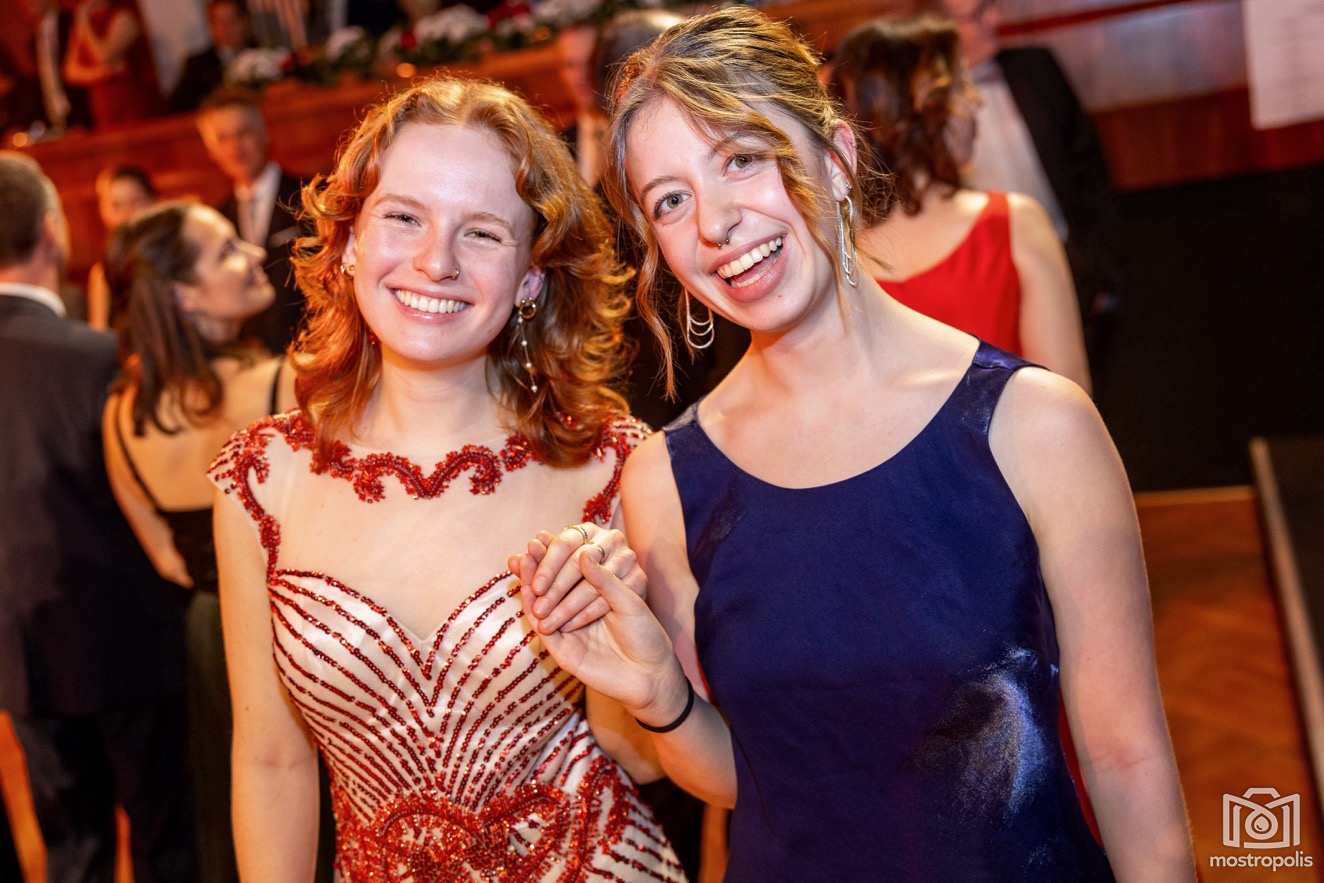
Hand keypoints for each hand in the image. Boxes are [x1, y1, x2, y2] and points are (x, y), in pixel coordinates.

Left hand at [506, 524, 645, 633]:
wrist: (620, 619)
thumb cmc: (579, 589)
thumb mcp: (555, 578)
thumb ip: (534, 569)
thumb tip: (511, 560)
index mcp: (587, 530)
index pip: (564, 543)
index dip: (546, 565)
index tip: (532, 588)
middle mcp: (610, 537)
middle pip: (577, 562)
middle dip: (554, 589)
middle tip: (536, 611)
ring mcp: (628, 556)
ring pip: (592, 582)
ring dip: (567, 605)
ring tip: (548, 622)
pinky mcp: (640, 578)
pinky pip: (609, 597)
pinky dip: (586, 613)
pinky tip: (570, 625)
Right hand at [520, 551, 683, 716]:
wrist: (650, 675)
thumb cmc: (645, 635)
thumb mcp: (629, 601)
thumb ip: (604, 580)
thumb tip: (584, 553)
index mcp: (594, 595)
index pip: (569, 570)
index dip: (555, 554)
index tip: (543, 535)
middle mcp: (576, 610)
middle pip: (550, 585)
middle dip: (538, 565)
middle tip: (530, 545)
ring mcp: (566, 630)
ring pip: (541, 603)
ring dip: (530, 581)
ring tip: (523, 559)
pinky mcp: (561, 649)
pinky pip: (541, 625)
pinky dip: (531, 606)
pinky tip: (526, 587)